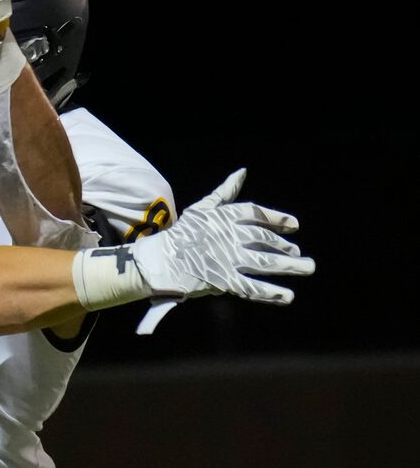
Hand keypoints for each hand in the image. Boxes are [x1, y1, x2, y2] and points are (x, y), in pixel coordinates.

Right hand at [132, 171, 312, 313]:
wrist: (159, 262)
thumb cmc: (180, 235)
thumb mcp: (203, 208)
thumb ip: (225, 192)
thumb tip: (242, 172)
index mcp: (226, 218)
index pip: (259, 215)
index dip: (278, 219)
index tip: (294, 225)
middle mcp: (232, 237)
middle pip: (266, 240)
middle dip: (285, 247)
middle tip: (298, 254)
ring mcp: (229, 259)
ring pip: (266, 262)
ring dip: (290, 266)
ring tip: (309, 267)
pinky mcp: (224, 281)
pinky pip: (252, 288)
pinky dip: (271, 293)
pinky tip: (288, 296)